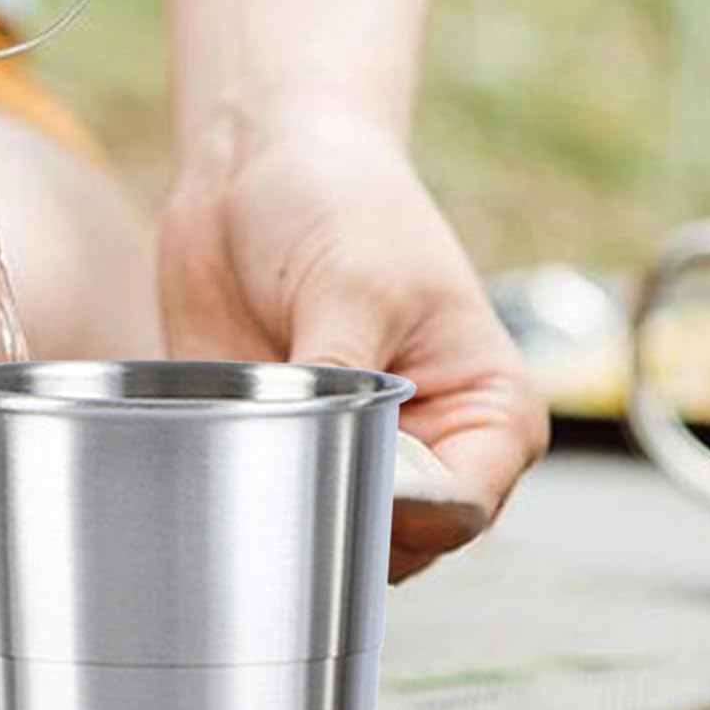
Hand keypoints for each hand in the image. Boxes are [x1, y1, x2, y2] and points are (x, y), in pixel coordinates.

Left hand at [158, 106, 547, 578]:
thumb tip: (319, 461)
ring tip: (250, 457)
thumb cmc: (338, 202)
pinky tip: (220, 464)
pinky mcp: (287, 452)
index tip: (335, 478)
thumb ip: (344, 381)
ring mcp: (357, 458)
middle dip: (338, 523)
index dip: (397, 515)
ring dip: (289, 513)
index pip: (459, 511)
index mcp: (489, 415)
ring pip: (333, 539)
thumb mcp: (353, 285)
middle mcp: (432, 451)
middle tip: (279, 474)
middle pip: (398, 545)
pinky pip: (272, 511)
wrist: (257, 164)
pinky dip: (247, 501)